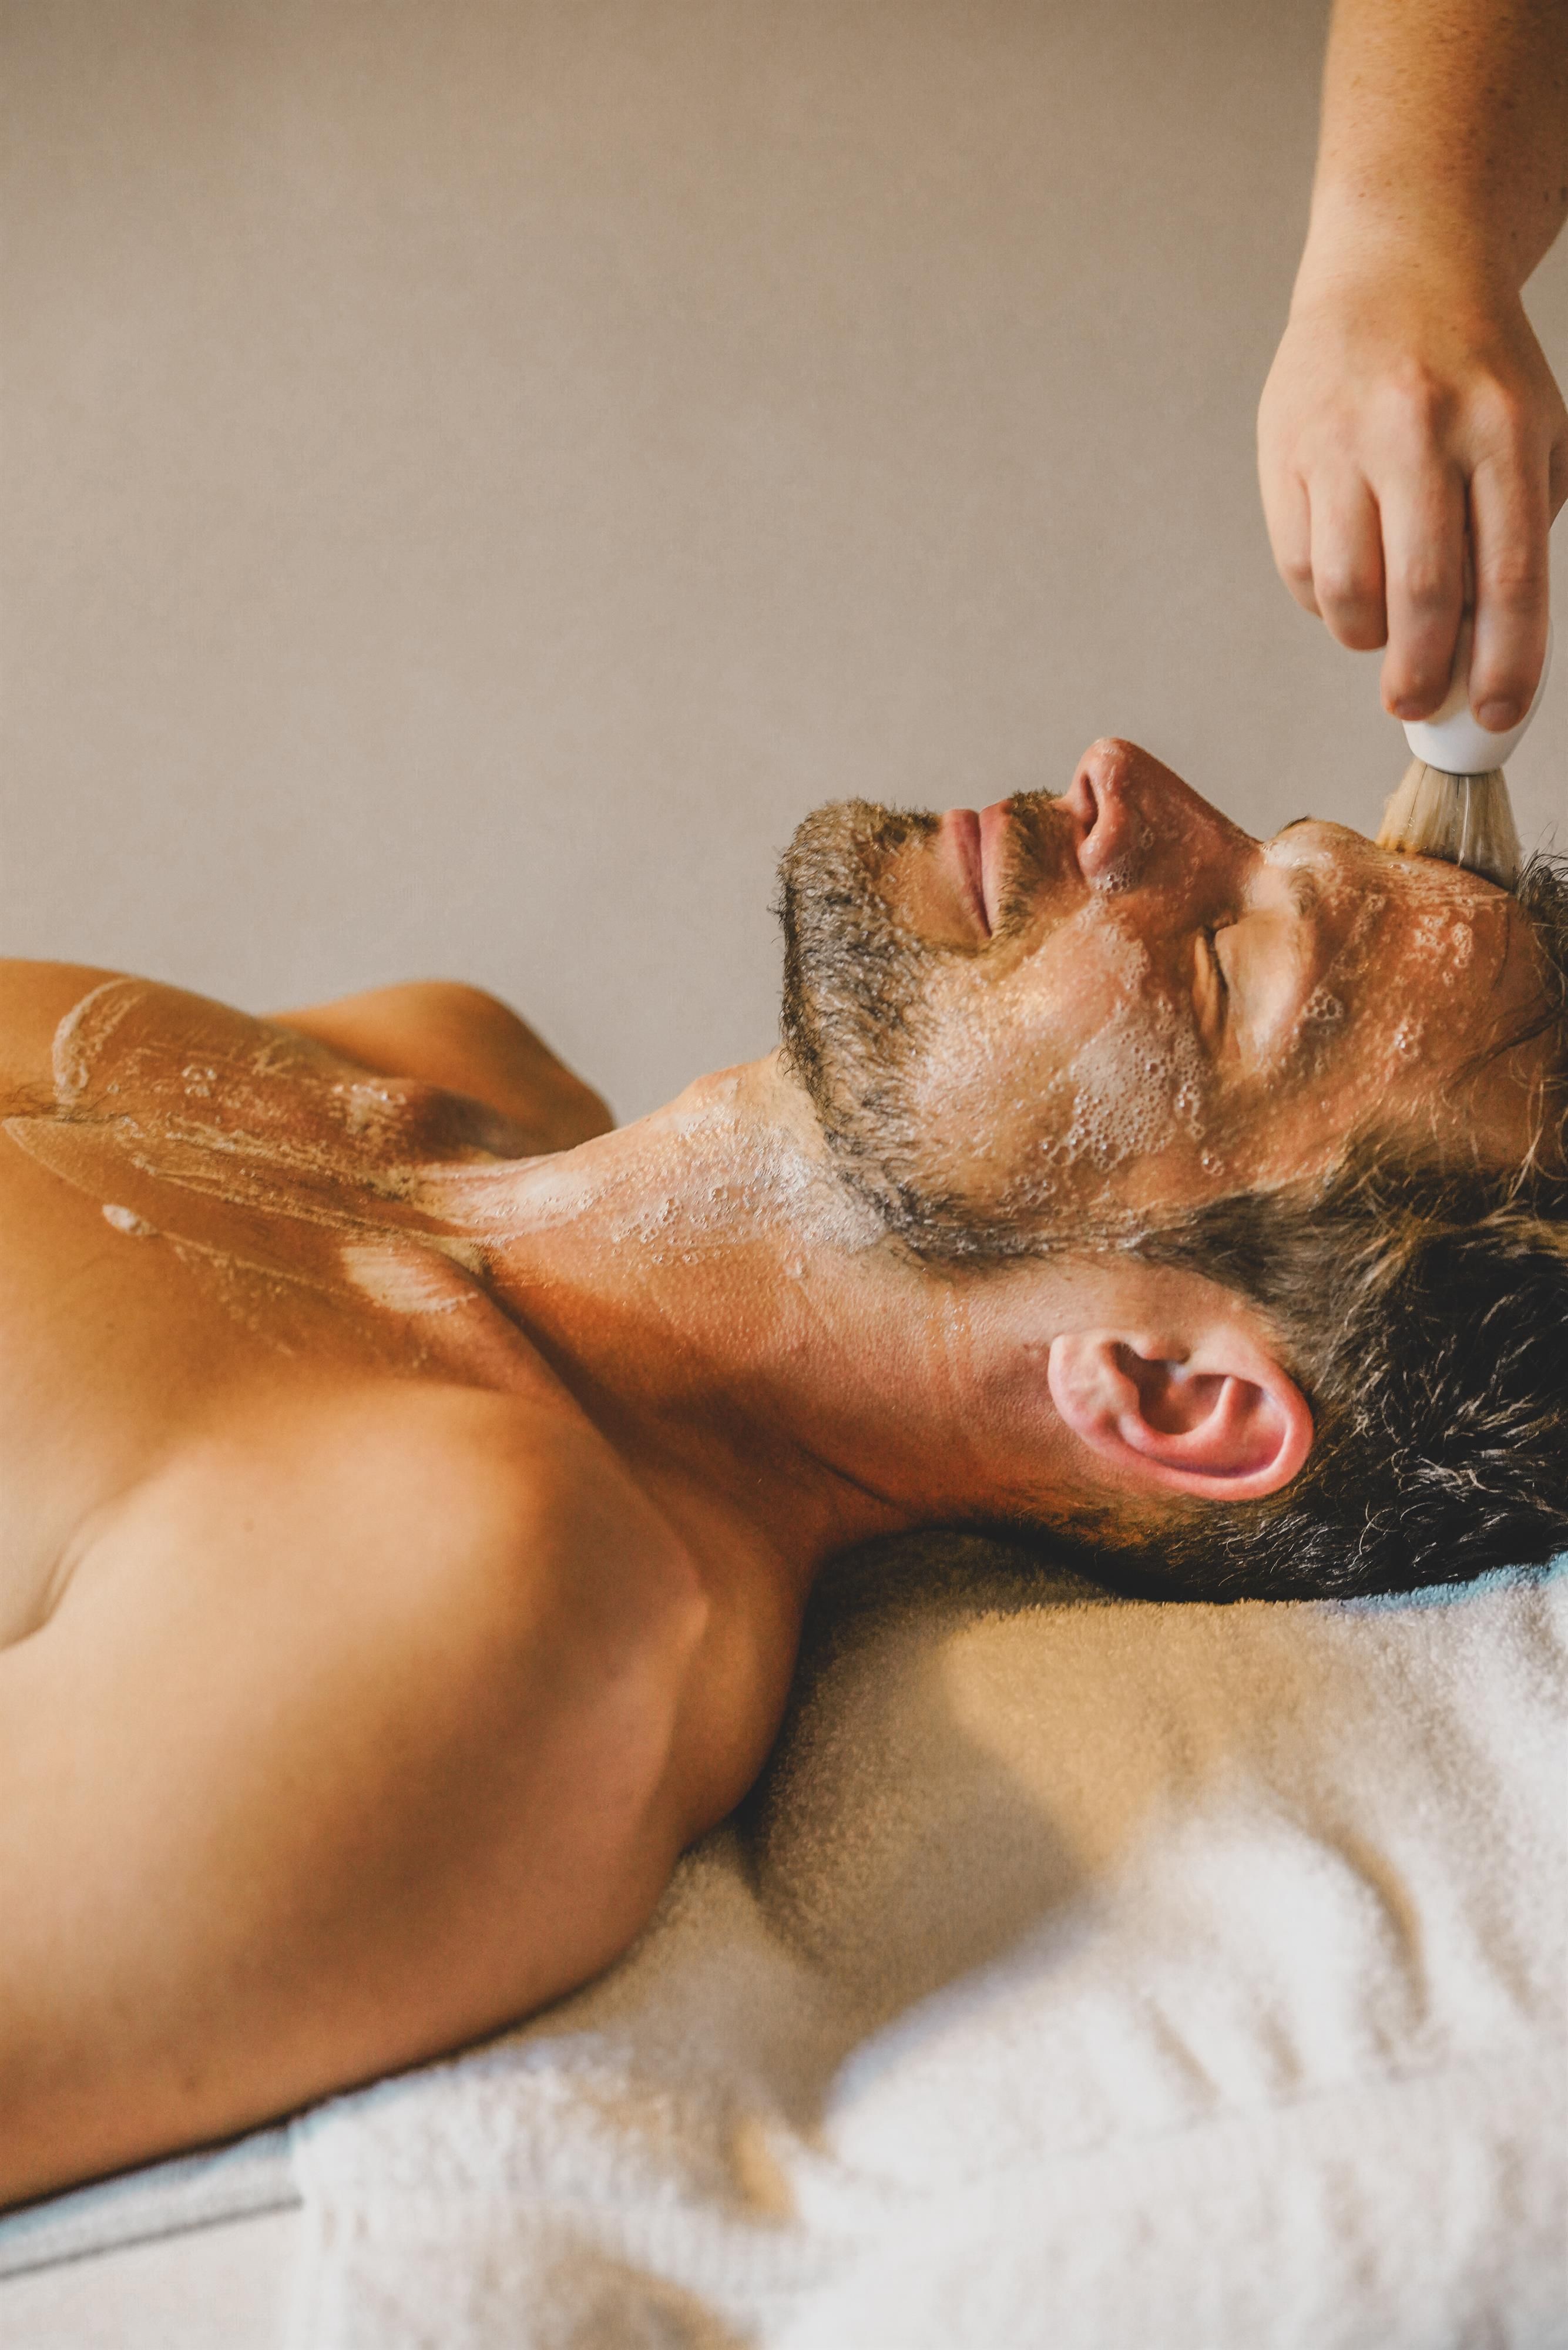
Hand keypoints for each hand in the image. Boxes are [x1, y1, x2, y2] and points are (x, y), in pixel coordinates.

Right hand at [1258, 274, 1567, 729]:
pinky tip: (1348, 574)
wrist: (1395, 266)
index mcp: (1503, 430)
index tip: (1498, 718)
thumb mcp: (1533, 429)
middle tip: (1418, 704)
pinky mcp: (1287, 452)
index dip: (1507, 665)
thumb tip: (1484, 652)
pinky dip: (1326, 597)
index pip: (1509, 577)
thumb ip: (1518, 530)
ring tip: (1381, 632)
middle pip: (1423, 596)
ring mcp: (1345, 441)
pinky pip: (1302, 565)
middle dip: (1423, 676)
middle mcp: (1422, 432)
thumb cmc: (1472, 368)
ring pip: (1349, 592)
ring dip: (1366, 638)